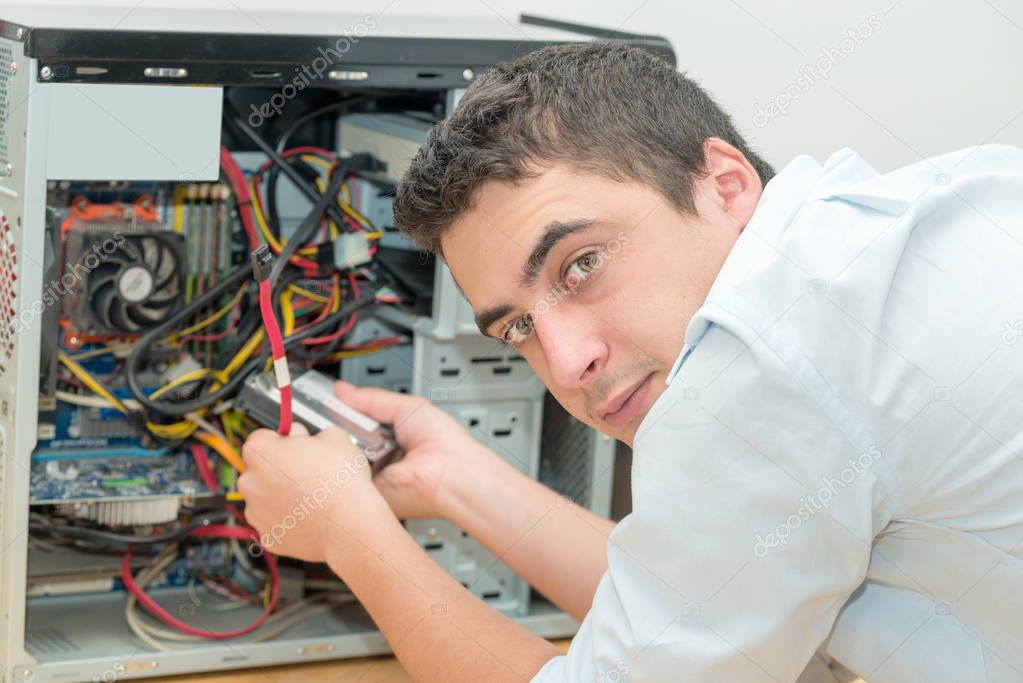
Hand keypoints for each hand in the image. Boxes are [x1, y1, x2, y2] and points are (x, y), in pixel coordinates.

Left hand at [238, 424, 390, 561]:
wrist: (349, 524)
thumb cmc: (341, 481)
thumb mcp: (335, 437)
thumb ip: (314, 435)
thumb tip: (309, 441)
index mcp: (260, 451)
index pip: (260, 438)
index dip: (281, 440)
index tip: (295, 446)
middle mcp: (250, 481)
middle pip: (260, 469)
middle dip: (279, 469)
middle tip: (309, 472)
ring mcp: (256, 512)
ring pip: (266, 498)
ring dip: (283, 495)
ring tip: (314, 497)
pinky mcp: (269, 535)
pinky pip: (276, 522)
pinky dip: (290, 519)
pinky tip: (311, 517)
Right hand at [334, 380, 491, 519]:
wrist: (452, 473)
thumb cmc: (444, 444)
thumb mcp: (406, 408)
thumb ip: (372, 399)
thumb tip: (342, 389)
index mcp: (391, 440)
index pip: (354, 426)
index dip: (340, 416)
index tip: (324, 405)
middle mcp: (380, 461)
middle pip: (344, 443)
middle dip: (336, 430)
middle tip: (326, 418)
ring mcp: (373, 479)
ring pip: (341, 461)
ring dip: (338, 446)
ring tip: (337, 434)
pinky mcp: (368, 496)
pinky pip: (344, 480)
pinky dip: (341, 466)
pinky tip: (342, 452)